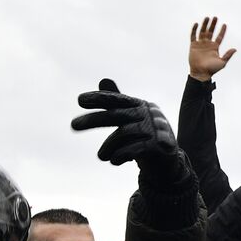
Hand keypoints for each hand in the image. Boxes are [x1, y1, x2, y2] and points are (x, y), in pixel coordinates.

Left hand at [71, 79, 185, 184]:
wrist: (167, 161)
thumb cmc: (145, 136)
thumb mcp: (131, 118)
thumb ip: (117, 102)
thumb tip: (103, 79)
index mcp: (141, 105)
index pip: (117, 100)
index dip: (99, 98)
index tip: (80, 100)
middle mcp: (149, 114)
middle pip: (117, 115)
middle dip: (94, 119)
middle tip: (73, 125)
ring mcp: (156, 129)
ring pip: (124, 134)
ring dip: (108, 147)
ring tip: (102, 156)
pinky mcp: (160, 146)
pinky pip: (136, 149)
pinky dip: (122, 155)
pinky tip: (114, 161)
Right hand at [189, 16, 235, 81]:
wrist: (201, 73)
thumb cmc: (212, 69)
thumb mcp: (222, 62)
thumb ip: (228, 55)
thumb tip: (235, 49)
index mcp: (215, 47)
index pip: (219, 36)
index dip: (222, 31)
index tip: (225, 25)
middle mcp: (208, 44)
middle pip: (211, 32)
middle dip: (213, 25)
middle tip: (215, 17)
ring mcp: (200, 44)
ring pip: (202, 31)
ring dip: (205, 25)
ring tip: (207, 18)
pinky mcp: (193, 45)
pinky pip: (193, 36)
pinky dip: (194, 30)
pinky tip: (196, 24)